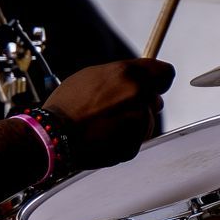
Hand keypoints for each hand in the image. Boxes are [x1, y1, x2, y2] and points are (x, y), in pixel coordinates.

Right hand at [43, 58, 174, 171]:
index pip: (165, 73)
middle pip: (155, 99)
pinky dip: (124, 138)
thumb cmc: (66, 106)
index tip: (153, 82)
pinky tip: (104, 136)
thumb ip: (121, 76)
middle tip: (116, 106)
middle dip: (141, 102)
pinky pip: (135, 139)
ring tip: (104, 123)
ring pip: (146, 121)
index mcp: (128, 75)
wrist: (54, 136)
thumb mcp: (91, 75)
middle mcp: (138, 98)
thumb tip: (137, 80)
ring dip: (132, 122)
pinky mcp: (134, 146)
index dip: (157, 78)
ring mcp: (138, 123)